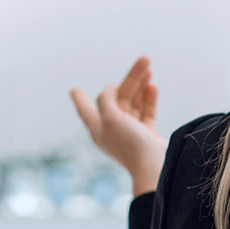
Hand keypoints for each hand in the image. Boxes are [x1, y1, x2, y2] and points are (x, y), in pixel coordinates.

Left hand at [70, 57, 166, 196]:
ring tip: (150, 68)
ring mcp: (131, 132)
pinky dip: (149, 99)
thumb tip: (108, 89)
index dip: (80, 99)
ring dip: (141, 86)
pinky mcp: (147, 135)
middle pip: (118, 99)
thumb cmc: (130, 144)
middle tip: (144, 60)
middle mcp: (113, 129)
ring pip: (133, 103)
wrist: (155, 167)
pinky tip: (153, 87)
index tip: (74, 89)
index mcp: (98, 128)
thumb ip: (106, 100)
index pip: (85, 109)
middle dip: (130, 79)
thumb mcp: (111, 118)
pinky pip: (146, 112)